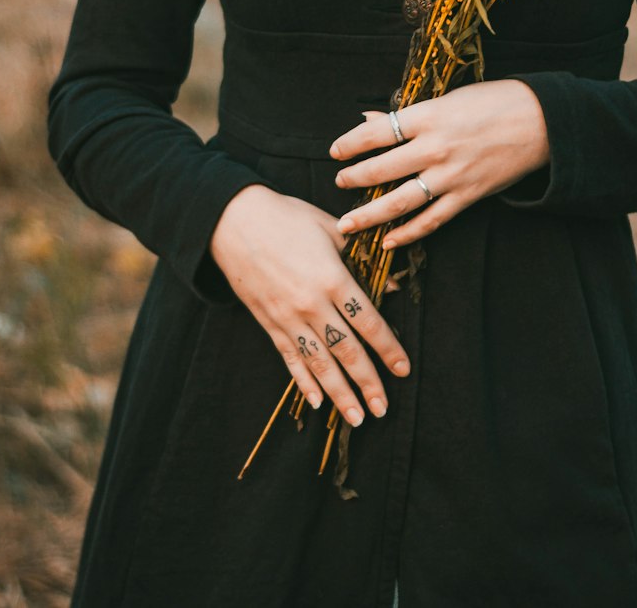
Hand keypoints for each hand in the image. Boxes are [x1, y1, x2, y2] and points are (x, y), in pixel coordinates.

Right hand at [209, 184, 409, 426]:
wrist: (234, 221)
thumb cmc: (287, 218)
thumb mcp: (331, 228)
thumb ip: (361, 258)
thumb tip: (392, 284)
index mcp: (332, 278)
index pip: (368, 322)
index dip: (388, 348)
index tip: (403, 370)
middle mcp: (311, 305)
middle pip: (347, 351)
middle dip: (368, 382)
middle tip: (384, 408)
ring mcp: (288, 318)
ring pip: (320, 364)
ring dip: (340, 394)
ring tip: (357, 419)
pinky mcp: (268, 324)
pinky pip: (290, 359)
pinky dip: (304, 382)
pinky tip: (318, 402)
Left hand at [328, 78, 549, 248]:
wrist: (539, 121)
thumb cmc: (492, 102)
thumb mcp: (447, 99)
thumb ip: (407, 114)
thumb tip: (369, 120)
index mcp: (428, 116)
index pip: (377, 133)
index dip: (350, 143)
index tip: (335, 151)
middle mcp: (435, 147)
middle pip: (382, 169)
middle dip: (354, 178)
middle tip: (339, 182)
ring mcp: (451, 175)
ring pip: (400, 200)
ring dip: (370, 214)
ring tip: (348, 223)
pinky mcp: (467, 196)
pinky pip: (432, 220)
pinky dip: (408, 233)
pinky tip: (389, 240)